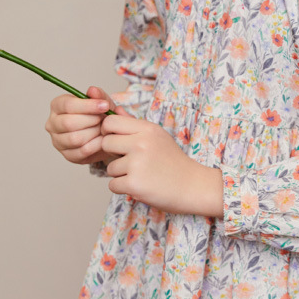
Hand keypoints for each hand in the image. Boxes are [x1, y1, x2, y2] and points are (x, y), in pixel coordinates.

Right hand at [44, 85, 112, 165]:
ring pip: (74, 138)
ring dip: (94, 133)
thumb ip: (98, 95)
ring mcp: (58, 141)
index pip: (67, 105)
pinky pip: (82, 151)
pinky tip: (103, 138)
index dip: (88, 105)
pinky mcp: (68, 155)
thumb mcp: (101, 101)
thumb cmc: (98, 114)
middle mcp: (52, 124)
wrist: (104, 132)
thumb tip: (93, 91)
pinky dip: (97, 145)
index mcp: (57, 106)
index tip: (105, 105)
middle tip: (104, 119)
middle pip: (68, 123)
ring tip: (103, 128)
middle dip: (91, 120)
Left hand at [100, 109, 223, 215]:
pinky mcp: (134, 184)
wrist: (192, 186)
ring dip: (120, 174)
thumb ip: (134, 124)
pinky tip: (140, 186)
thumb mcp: (157, 136)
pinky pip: (113, 185)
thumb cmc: (173, 161)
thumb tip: (115, 110)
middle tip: (129, 161)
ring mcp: (137, 164)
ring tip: (141, 174)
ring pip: (110, 168)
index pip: (110, 122)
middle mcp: (141, 143)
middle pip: (105, 143)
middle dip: (113, 154)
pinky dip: (123, 188)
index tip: (116, 142)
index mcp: (147, 129)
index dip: (108, 132)